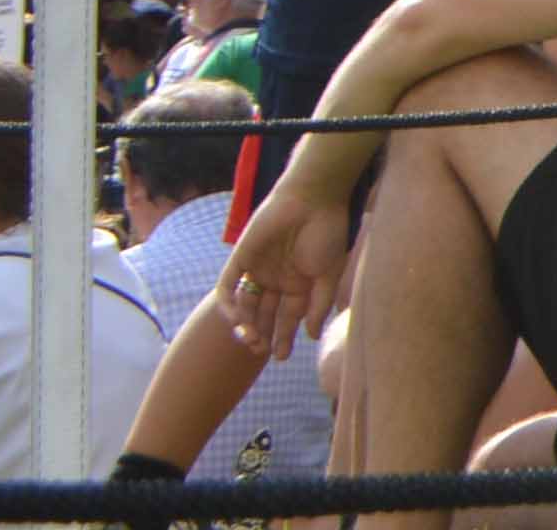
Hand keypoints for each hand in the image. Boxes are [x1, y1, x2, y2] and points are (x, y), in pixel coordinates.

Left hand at [217, 176, 346, 360]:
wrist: (312, 199)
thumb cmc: (326, 234)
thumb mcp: (328, 274)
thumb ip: (319, 304)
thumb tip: (312, 336)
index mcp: (297, 283)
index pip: (287, 316)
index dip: (283, 337)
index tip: (282, 357)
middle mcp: (275, 279)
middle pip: (265, 315)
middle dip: (264, 335)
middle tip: (264, 352)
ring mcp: (256, 270)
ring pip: (245, 305)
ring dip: (246, 325)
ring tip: (251, 339)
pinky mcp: (241, 259)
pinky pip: (228, 287)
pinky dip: (229, 305)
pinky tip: (238, 319)